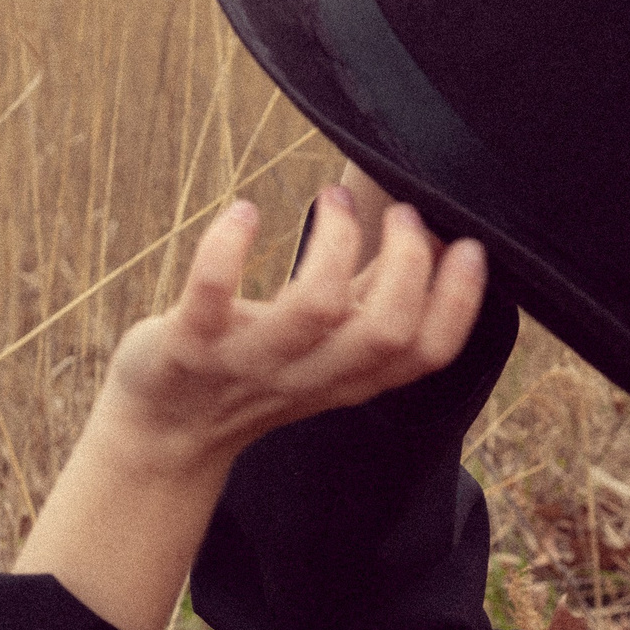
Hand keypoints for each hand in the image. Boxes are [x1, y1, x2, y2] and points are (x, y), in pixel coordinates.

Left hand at [99, 186, 488, 478]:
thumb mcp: (324, 349)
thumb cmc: (251, 370)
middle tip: (398, 212)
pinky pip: (211, 291)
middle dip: (407, 259)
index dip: (459, 300)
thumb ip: (373, 300)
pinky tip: (245, 211)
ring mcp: (248, 362)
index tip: (465, 244)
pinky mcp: (189, 345)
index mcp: (349, 377)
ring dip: (334, 239)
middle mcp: (308, 376)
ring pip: (315, 308)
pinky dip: (229, 244)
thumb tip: (434, 240)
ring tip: (332, 195)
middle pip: (385, 331)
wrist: (163, 433)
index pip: (425, 353)